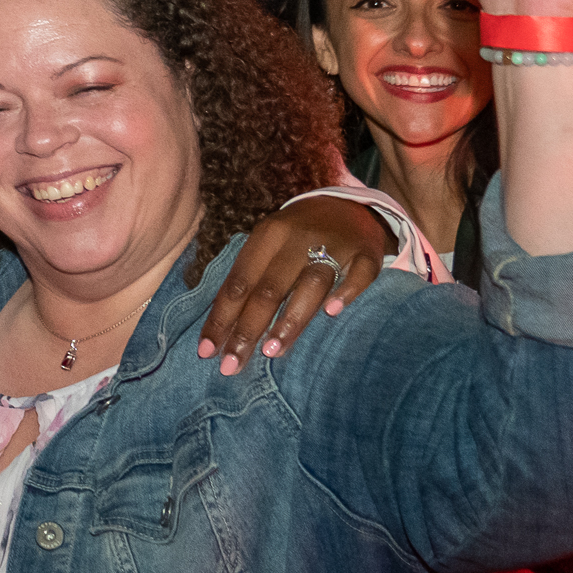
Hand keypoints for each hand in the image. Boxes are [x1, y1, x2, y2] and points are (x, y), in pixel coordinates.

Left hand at [197, 200, 397, 365]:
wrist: (350, 208)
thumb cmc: (298, 237)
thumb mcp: (269, 246)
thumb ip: (250, 279)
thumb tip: (222, 328)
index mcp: (267, 236)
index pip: (238, 282)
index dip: (221, 317)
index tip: (206, 352)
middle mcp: (297, 239)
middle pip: (269, 288)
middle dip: (247, 329)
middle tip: (233, 365)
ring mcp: (335, 245)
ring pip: (310, 285)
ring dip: (290, 319)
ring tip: (272, 351)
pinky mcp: (367, 254)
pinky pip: (359, 275)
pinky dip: (346, 293)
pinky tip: (333, 314)